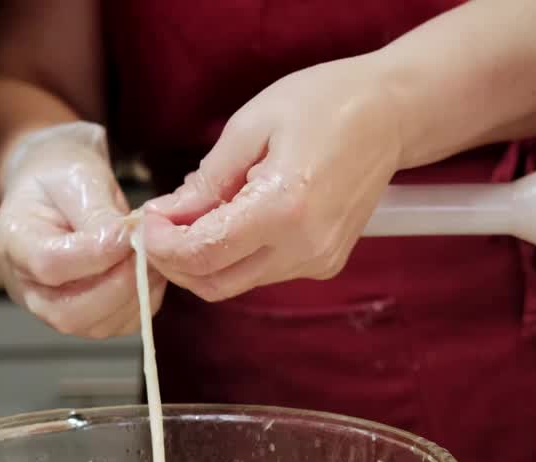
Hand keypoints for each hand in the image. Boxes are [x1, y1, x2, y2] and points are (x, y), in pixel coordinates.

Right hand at [0, 122, 165, 337]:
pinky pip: (119, 324)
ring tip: (152, 256)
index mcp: (12, 241)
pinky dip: (144, 301)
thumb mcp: (78, 177)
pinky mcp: (85, 316)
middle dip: (120, 285)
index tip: (127, 230)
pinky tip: (150, 270)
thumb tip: (124, 241)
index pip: (48, 264)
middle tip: (147, 250)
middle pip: (69, 313)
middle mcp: (26, 286)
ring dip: (136, 293)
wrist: (59, 190)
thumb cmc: (62, 177)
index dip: (95, 254)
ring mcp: (53, 307)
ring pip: (97, 325)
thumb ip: (97, 213)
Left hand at [140, 56, 401, 301]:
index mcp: (282, 207)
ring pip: (237, 282)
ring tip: (197, 215)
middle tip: (161, 225)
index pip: (202, 254)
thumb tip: (168, 215)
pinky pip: (264, 272)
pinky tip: (235, 220)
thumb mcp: (250, 125)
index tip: (146, 221)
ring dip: (205, 259)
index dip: (162, 245)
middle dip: (176, 261)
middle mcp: (303, 246)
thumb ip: (207, 180)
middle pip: (214, 283)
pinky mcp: (325, 262)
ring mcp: (318, 260)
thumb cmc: (325, 105)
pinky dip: (237, 256)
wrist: (388, 114)